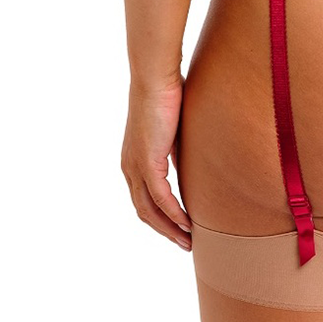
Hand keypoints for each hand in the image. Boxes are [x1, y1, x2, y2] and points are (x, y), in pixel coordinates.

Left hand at [120, 74, 192, 250]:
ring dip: (169, 228)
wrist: (156, 78)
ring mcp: (136, 166)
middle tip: (185, 243)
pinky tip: (187, 223)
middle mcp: (130, 167)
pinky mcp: (147, 162)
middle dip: (165, 231)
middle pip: (144, 211)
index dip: (161, 218)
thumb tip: (192, 163)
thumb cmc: (167, 96)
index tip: (181, 229)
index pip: (144, 199)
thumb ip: (177, 152)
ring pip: (149, 209)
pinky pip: (159, 198)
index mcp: (134, 160)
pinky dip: (173, 214)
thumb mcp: (174, 132)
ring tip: (188, 240)